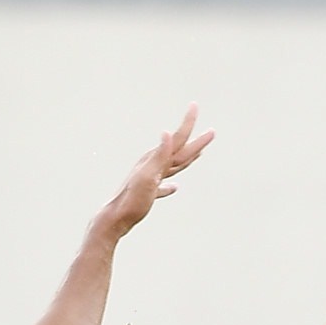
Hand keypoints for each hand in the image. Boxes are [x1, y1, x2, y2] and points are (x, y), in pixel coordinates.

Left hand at [100, 103, 214, 236]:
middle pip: (179, 151)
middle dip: (196, 142)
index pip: (177, 139)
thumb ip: (159, 155)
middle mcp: (153, 166)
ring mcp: (150, 179)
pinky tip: (174, 188)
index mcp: (155, 160)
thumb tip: (166, 132)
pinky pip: (163, 186)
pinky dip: (170, 186)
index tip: (194, 105)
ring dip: (186, 159)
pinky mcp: (147, 193)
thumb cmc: (132, 200)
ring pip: (173, 166)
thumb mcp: (147, 177)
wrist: (114, 219)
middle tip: (211, 132)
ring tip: (197, 153)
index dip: (188, 123)